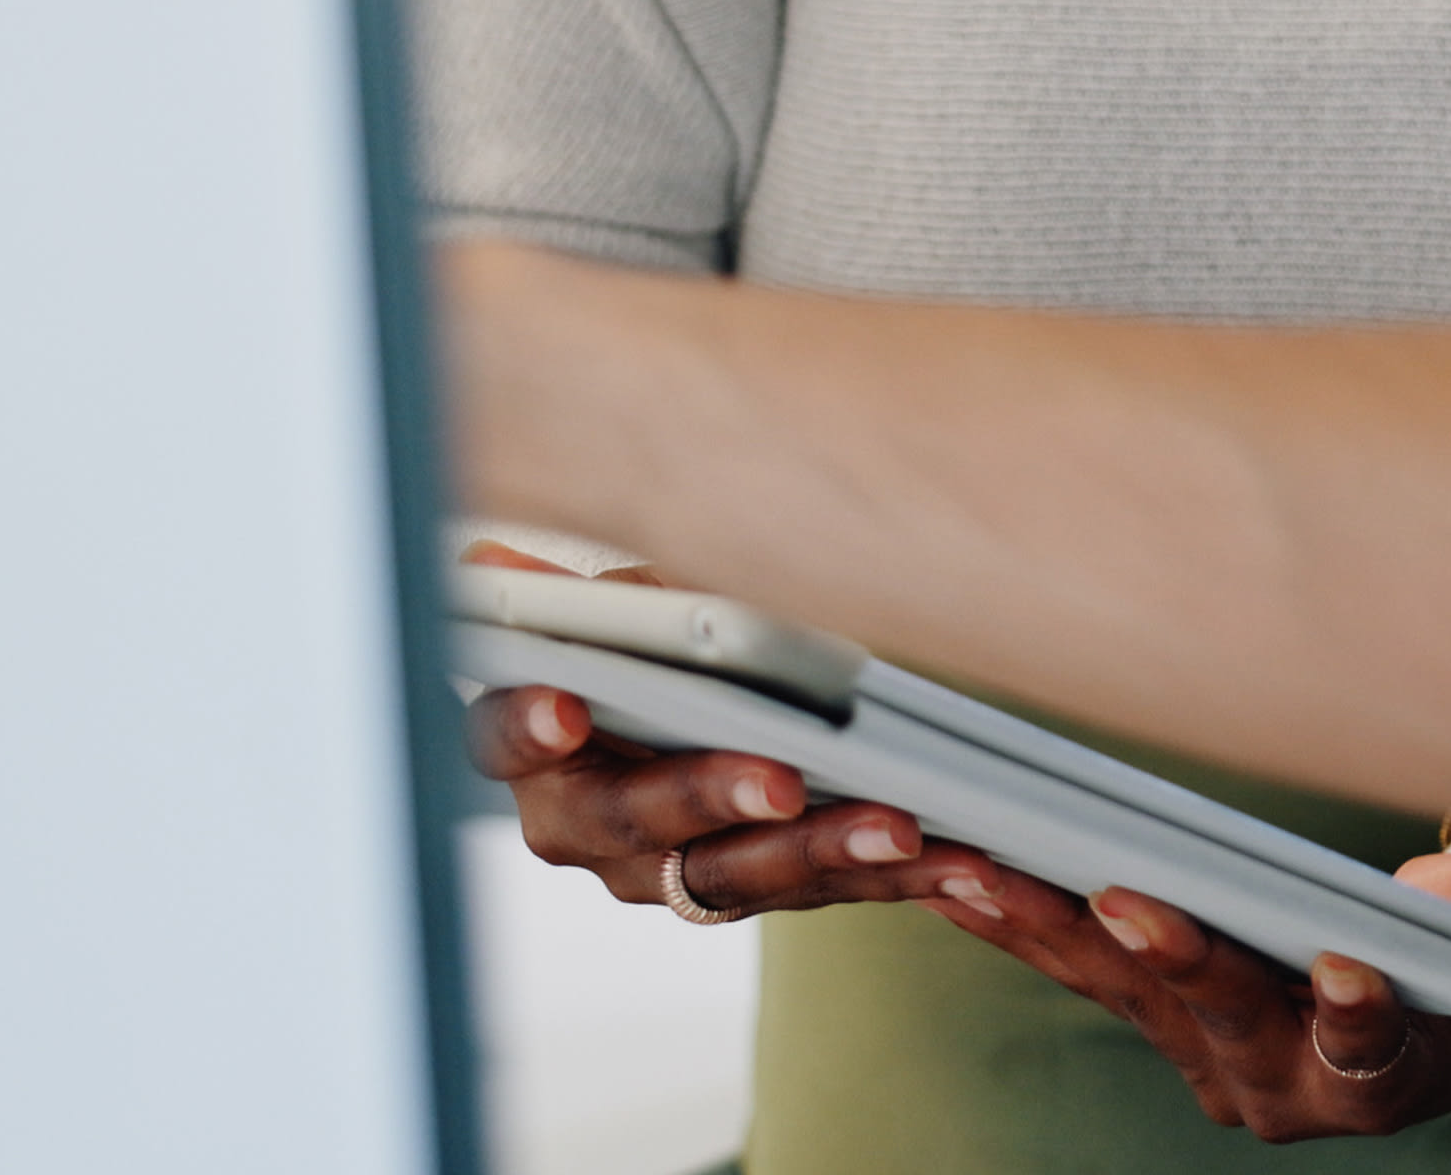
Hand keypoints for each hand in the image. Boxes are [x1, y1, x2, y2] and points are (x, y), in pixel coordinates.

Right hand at [456, 541, 978, 921]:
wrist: (685, 709)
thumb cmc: (643, 648)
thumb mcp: (618, 606)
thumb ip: (581, 599)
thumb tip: (490, 559)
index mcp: (537, 744)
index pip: (509, 738)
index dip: (529, 726)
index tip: (563, 709)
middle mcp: (589, 826)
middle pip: (638, 821)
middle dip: (711, 798)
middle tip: (777, 781)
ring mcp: (669, 871)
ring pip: (738, 874)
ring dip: (824, 852)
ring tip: (898, 829)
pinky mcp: (755, 891)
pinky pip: (821, 892)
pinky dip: (893, 878)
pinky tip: (960, 866)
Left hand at [923, 848, 1450, 1141]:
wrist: (1445, 1031)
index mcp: (1381, 1081)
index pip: (1366, 1050)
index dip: (1358, 1014)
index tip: (1352, 974)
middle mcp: (1287, 1091)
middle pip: (1224, 1016)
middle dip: (1169, 954)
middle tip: (1121, 903)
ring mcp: (1218, 1069)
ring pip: (1131, 997)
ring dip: (1054, 934)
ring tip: (987, 876)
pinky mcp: (1172, 1039)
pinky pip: (1098, 983)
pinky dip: (1036, 929)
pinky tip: (966, 886)